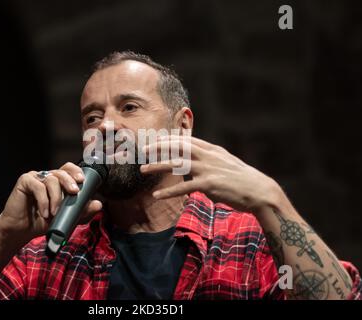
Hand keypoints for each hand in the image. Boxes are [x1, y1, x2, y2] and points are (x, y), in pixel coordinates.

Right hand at [0, 162, 102, 245]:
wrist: (21, 230)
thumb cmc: (43, 221)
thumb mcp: (66, 217)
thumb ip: (82, 211)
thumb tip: (99, 204)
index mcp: (57, 181)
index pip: (68, 168)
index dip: (76, 171)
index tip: (82, 180)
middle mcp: (47, 176)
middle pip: (61, 172)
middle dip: (70, 181)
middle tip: (74, 193)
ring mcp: (36, 177)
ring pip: (51, 180)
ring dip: (56, 197)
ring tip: (54, 213)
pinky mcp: (25, 181)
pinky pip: (38, 186)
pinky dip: (44, 201)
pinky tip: (45, 212)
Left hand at [140, 135, 279, 212]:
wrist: (260, 191)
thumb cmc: (242, 179)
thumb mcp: (225, 163)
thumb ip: (209, 159)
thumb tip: (196, 161)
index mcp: (212, 150)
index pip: (186, 140)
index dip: (169, 139)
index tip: (156, 141)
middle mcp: (208, 156)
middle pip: (178, 147)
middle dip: (159, 147)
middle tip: (143, 151)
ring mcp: (208, 169)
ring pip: (177, 164)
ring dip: (158, 166)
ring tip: (143, 170)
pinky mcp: (209, 185)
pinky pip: (184, 187)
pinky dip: (168, 192)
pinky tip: (157, 196)